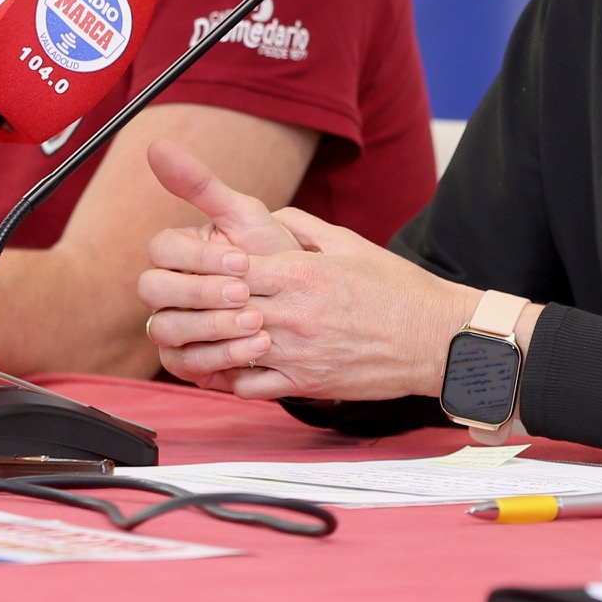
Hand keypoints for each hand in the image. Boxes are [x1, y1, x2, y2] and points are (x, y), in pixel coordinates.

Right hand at [138, 140, 303, 380]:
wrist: (303, 303)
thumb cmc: (271, 254)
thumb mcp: (246, 215)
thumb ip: (201, 183)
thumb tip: (157, 145)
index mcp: (177, 253)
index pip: (161, 249)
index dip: (198, 256)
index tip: (241, 259)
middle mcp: (168, 291)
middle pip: (153, 292)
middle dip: (201, 292)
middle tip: (246, 293)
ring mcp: (174, 326)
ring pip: (166, 330)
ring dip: (212, 327)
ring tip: (257, 323)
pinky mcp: (188, 361)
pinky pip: (185, 365)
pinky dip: (220, 356)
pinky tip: (255, 348)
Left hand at [199, 208, 477, 402]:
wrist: (436, 338)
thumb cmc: (396, 288)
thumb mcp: (350, 242)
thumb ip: (302, 226)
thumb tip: (267, 214)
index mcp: (302, 271)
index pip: (228, 263)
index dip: (197, 261)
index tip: (183, 258)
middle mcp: (293, 312)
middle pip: (216, 305)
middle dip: (186, 300)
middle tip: (166, 295)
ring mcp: (297, 353)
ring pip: (224, 350)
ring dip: (198, 341)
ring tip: (182, 332)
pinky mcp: (305, 384)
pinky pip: (248, 387)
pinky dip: (226, 377)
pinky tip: (218, 365)